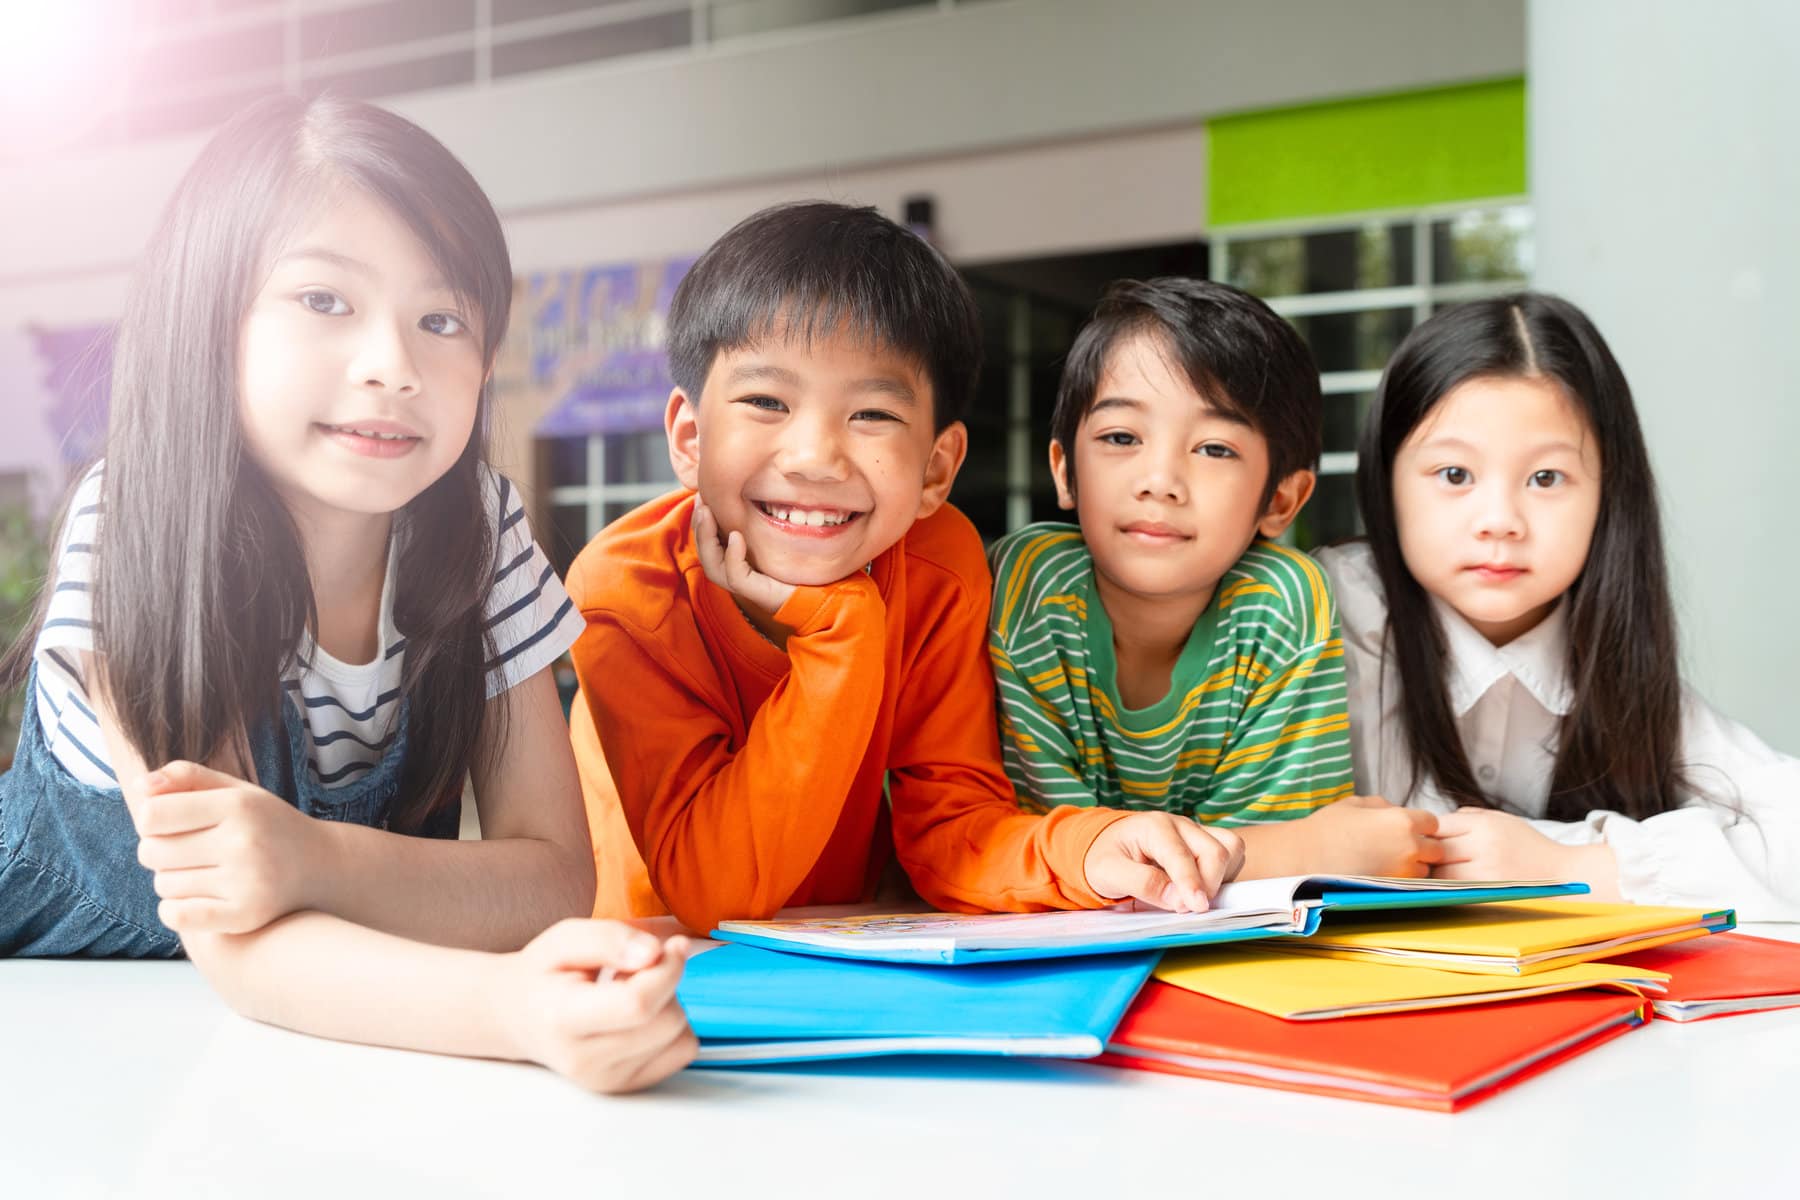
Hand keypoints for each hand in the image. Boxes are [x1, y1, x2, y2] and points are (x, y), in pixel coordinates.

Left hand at [128, 760, 322, 934]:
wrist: (320, 865)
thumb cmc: (266, 824)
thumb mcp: (236, 791)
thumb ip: (188, 778)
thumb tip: (140, 785)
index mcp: (239, 805)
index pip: (151, 815)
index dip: (150, 820)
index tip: (170, 823)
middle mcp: (244, 842)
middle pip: (151, 852)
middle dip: (157, 851)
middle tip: (185, 851)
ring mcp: (246, 881)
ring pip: (163, 885)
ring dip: (172, 880)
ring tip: (200, 873)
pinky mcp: (246, 915)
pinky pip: (177, 916)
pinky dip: (175, 910)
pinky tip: (194, 899)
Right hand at [491, 919, 697, 1094]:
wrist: (519, 1017)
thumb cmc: (544, 975)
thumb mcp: (565, 938)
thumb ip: (609, 939)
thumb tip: (655, 952)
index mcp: (563, 1020)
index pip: (636, 1005)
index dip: (667, 970)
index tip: (673, 945)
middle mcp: (585, 1061)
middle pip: (666, 1021)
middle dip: (666, 983)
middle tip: (635, 970)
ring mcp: (607, 1080)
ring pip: (679, 1036)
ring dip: (669, 1005)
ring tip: (629, 993)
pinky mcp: (626, 1087)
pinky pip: (682, 1051)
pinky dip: (672, 1027)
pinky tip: (640, 1016)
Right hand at [693, 496, 794, 622]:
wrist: (822, 592)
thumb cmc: (800, 562)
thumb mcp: (777, 533)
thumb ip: (761, 517)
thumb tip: (752, 485)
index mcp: (736, 560)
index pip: (708, 542)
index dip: (701, 520)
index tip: (701, 494)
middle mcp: (736, 574)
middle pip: (705, 553)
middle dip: (699, 526)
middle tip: (701, 501)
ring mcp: (745, 586)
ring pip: (713, 566)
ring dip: (706, 539)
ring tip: (707, 514)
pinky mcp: (758, 593)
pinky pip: (735, 576)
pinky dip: (732, 556)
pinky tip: (736, 536)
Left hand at [1083, 811, 1244, 911]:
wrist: (1107, 847)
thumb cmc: (1106, 858)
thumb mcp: (1108, 872)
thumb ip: (1142, 883)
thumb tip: (1178, 900)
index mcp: (1154, 826)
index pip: (1181, 855)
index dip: (1191, 883)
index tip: (1197, 908)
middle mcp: (1180, 824)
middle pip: (1214, 851)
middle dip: (1209, 884)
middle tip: (1191, 909)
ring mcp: (1196, 832)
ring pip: (1230, 849)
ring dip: (1221, 876)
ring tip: (1196, 896)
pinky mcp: (1206, 842)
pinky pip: (1232, 853)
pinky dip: (1226, 872)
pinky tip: (1203, 887)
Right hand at [1254, 795, 1444, 878]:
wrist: (1306, 857)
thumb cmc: (1327, 827)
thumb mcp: (1357, 803)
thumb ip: (1385, 806)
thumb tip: (1396, 812)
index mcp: (1404, 821)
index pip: (1433, 823)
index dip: (1421, 825)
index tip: (1408, 828)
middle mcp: (1411, 847)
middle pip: (1436, 850)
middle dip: (1424, 847)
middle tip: (1401, 846)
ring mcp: (1404, 872)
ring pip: (1425, 871)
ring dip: (1414, 866)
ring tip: (1389, 861)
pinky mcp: (1393, 890)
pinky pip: (1409, 885)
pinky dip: (1401, 880)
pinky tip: (1382, 872)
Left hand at [1431, 808, 1615, 887]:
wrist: (1564, 875)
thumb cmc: (1529, 846)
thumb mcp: (1503, 820)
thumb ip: (1470, 817)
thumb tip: (1436, 822)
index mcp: (1486, 825)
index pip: (1439, 825)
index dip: (1428, 834)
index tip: (1426, 840)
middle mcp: (1485, 847)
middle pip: (1436, 851)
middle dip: (1427, 856)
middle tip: (1423, 860)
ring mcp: (1487, 874)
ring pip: (1442, 875)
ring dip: (1435, 876)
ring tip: (1437, 875)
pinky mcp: (1491, 895)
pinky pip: (1457, 893)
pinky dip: (1450, 891)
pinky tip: (1451, 889)